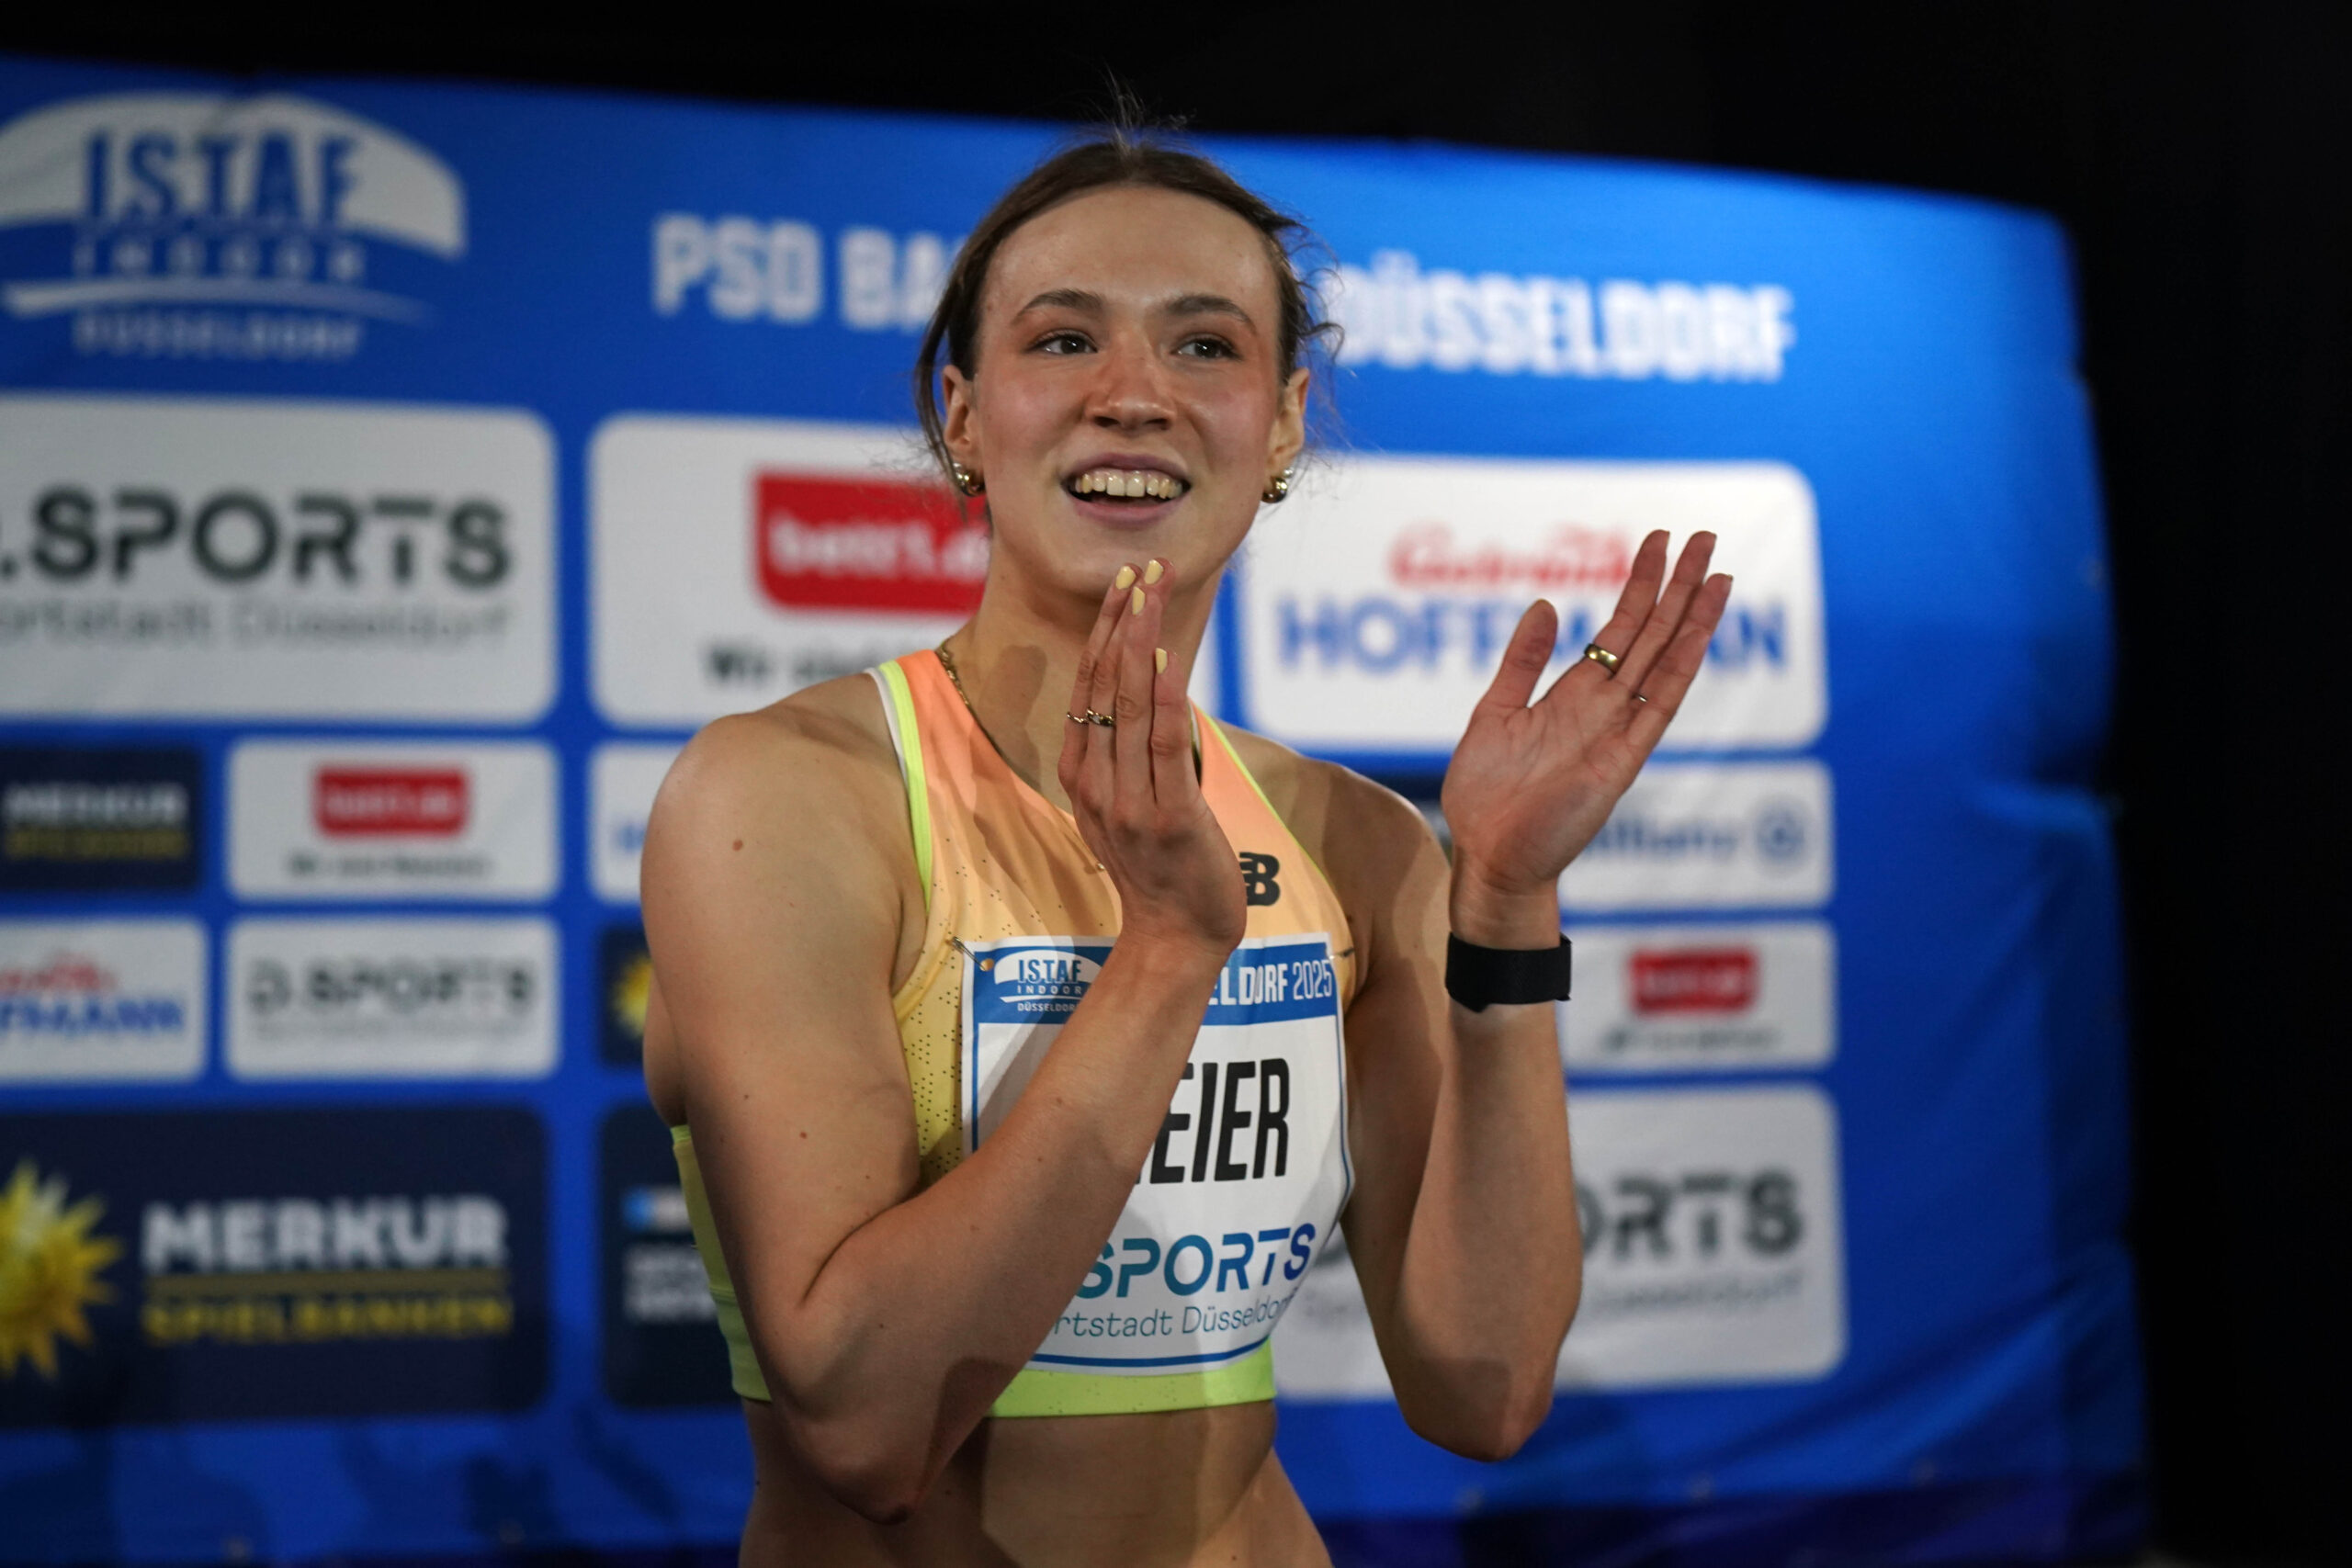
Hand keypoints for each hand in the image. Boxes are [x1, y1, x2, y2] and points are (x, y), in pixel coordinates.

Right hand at [1057, 561, 1245, 963]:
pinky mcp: (1170, 817)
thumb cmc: (1161, 872)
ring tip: (1152, 587)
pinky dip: (1163, 697)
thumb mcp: (1128, 806)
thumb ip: (1126, 756)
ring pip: (1129, 703)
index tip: (1123, 582)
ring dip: (1141, 638)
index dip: (1103, 631)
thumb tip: (1147, 693)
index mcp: (1082, 776)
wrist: (1177, 940)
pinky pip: (1163, 745)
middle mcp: (1096, 783)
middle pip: (1104, 683)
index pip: (1087, 688)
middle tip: (1141, 564)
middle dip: (1123, 618)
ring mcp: (1129, 801)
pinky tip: (1167, 656)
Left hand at [1440, 531, 1731, 924]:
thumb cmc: (1487, 796)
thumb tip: (1548, 604)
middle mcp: (1604, 708)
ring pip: (1664, 663)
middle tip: (1706, 537)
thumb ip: (1523, 661)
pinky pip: (1656, 710)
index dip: (1640, 583)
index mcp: (1574, 695)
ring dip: (1691, 619)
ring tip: (1718, 573)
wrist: (1489, 858)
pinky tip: (1698, 635)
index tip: (1658, 540)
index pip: (1620, 628)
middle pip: (1651, 635)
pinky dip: (1678, 671)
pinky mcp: (1620, 763)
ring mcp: (1617, 733)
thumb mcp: (1495, 712)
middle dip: (1677, 586)